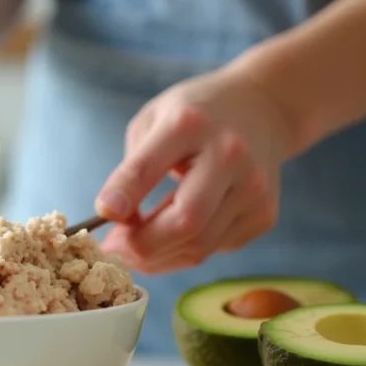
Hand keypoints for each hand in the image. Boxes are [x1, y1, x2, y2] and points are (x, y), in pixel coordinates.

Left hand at [96, 67, 296, 273]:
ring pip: (199, 245)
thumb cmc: (193, 117)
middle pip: (185, 220)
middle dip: (141, 245)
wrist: (263, 108)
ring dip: (158, 257)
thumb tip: (119, 222)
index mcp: (189, 124)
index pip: (148, 167)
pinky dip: (184, 251)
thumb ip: (133, 169)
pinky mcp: (264, 213)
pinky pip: (215, 248)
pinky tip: (170, 236)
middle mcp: (229, 154)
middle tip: (114, 249)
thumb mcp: (153, 120)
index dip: (123, 195)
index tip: (101, 216)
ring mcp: (253, 187)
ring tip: (134, 247)